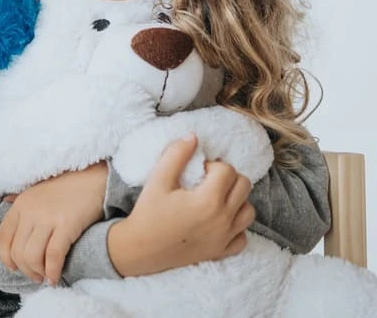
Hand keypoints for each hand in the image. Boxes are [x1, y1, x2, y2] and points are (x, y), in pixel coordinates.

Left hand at [0, 161, 107, 284]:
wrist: (93, 179)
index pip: (3, 237)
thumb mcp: (36, 189)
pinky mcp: (66, 225)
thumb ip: (19, 198)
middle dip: (25, 269)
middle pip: (17, 251)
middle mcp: (30, 211)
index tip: (15, 267)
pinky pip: (53, 256)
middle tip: (36, 276)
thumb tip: (4, 200)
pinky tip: (56, 277)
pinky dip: (53, 271)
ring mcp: (47, 218)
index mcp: (20, 205)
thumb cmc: (66, 186)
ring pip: (32, 257)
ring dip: (38, 273)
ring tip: (46, 277)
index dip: (6, 257)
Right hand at [107, 133, 254, 276]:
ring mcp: (225, 238)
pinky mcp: (222, 251)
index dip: (212, 165)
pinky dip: (235, 226)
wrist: (141, 249)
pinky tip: (218, 221)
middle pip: (244, 186)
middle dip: (227, 178)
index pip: (227, 170)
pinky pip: (243, 236)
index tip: (196, 171)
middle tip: (206, 182)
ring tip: (214, 199)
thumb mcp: (157, 180)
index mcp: (208, 200)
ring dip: (236, 200)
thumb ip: (176, 155)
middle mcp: (223, 219)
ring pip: (249, 211)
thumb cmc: (148, 213)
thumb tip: (193, 137)